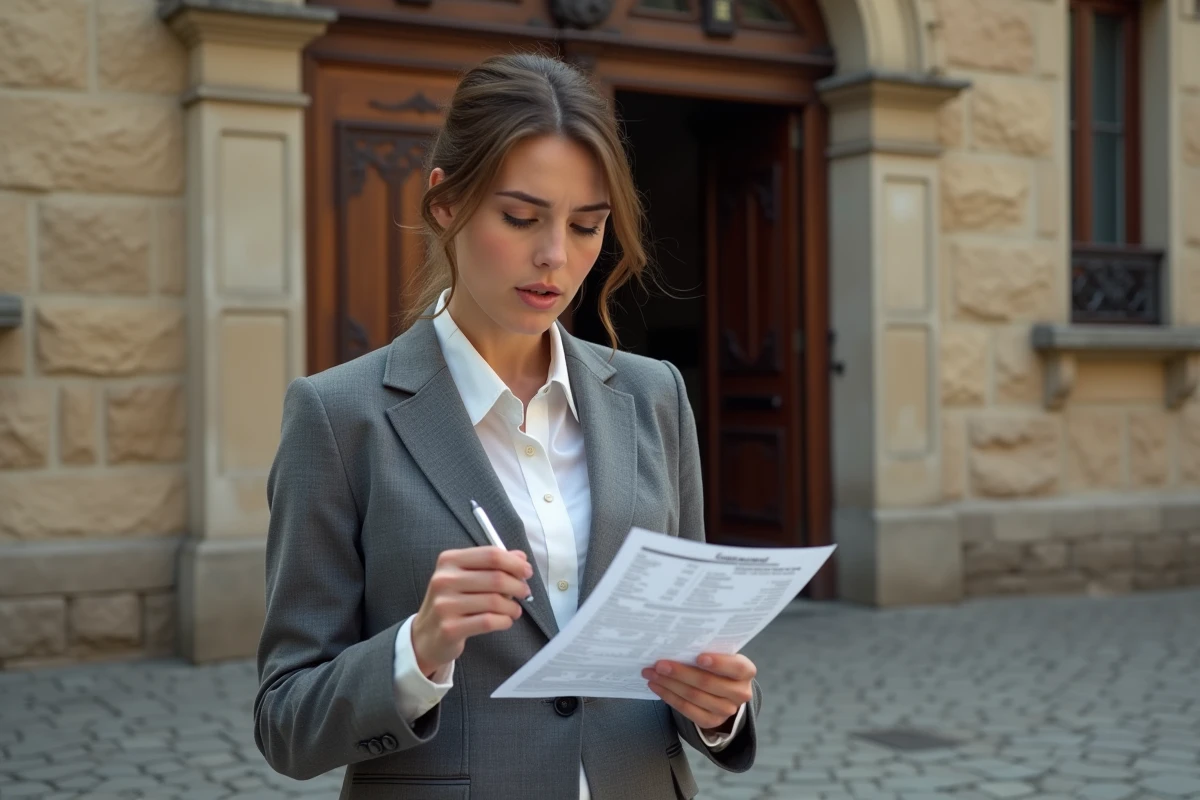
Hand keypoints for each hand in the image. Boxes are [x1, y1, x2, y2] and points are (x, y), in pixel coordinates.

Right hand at [411, 547, 532, 676]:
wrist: (425, 636)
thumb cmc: (451, 602)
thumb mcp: (465, 577)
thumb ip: (492, 564)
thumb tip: (521, 558)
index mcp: (449, 561)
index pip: (490, 554)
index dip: (514, 563)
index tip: (527, 571)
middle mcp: (444, 579)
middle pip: (496, 577)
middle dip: (517, 585)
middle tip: (524, 592)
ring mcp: (445, 604)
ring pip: (494, 601)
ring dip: (512, 607)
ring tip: (515, 610)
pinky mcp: (450, 628)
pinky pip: (488, 622)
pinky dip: (504, 621)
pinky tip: (505, 621)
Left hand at [641, 653, 754, 732]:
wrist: (723, 690)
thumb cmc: (718, 665)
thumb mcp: (721, 655)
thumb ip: (708, 650)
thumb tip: (677, 644)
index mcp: (746, 671)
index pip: (736, 667)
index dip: (719, 663)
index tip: (698, 657)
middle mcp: (740, 693)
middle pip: (707, 683)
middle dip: (680, 672)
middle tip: (659, 664)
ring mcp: (727, 710)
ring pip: (694, 696)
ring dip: (669, 684)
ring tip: (651, 673)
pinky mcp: (711, 721)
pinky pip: (686, 709)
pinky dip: (669, 696)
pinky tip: (656, 686)